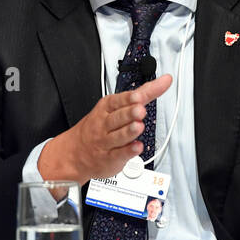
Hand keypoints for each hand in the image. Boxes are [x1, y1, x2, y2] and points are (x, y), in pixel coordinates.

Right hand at [38, 74, 172, 184]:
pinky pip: (119, 154)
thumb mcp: (115, 106)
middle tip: (140, 110)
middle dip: (129, 113)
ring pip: (119, 136)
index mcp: (107, 107)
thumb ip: (142, 94)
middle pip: (118, 117)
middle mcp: (105, 124)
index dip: (130, 98)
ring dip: (130, 131)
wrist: (75, 152)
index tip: (139, 96)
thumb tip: (164, 81)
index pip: (120, 100)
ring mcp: (106, 141)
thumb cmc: (98, 126)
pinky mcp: (110, 158)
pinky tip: (137, 147)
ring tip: (139, 126)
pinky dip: (129, 151)